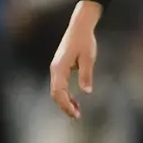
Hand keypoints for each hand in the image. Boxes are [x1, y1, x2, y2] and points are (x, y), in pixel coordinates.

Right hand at [49, 1, 100, 119]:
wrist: (79, 26)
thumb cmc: (84, 41)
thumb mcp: (88, 58)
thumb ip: (86, 75)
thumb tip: (86, 92)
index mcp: (60, 68)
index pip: (59, 92)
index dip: (66, 104)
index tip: (75, 113)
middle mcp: (55, 69)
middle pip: (55, 93)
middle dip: (64, 106)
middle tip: (77, 116)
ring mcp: (56, 68)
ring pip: (56, 90)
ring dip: (65, 101)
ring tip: (77, 111)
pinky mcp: (60, 67)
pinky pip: (59, 85)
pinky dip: (65, 94)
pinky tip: (75, 100)